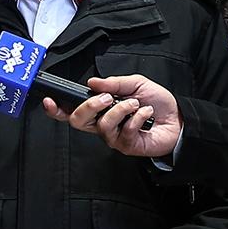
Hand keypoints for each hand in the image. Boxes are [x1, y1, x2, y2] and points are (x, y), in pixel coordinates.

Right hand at [44, 74, 181, 159]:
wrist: (178, 119)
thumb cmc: (157, 103)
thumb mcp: (135, 84)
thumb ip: (113, 83)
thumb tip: (92, 82)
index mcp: (100, 110)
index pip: (72, 112)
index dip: (56, 109)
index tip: (49, 101)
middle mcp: (103, 126)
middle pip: (78, 122)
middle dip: (89, 106)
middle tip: (106, 98)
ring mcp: (114, 138)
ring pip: (103, 125)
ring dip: (121, 109)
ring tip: (136, 103)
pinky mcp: (127, 146)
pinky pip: (124, 131)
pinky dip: (137, 117)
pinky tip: (146, 114)